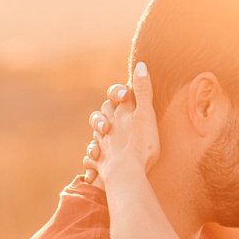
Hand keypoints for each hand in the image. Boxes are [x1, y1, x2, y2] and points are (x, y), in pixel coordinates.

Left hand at [82, 62, 159, 183]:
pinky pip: (91, 159)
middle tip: (116, 115)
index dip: (119, 93)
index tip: (126, 96)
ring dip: (99, 134)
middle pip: (102, 113)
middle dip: (107, 112)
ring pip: (95, 135)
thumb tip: (140, 64)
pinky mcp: (99, 164)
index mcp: (119, 114)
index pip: (116, 97)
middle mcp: (107, 128)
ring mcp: (102, 146)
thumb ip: (143, 90)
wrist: (126, 174)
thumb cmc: (140, 145)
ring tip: (106, 136)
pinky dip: (93, 157)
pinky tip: (95, 159)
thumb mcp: (146, 114)